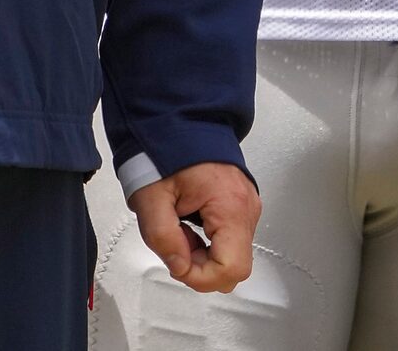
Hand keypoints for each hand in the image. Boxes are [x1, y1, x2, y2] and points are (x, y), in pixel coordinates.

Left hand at [128, 160, 258, 293]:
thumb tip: (179, 266)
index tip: (176, 262)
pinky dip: (208, 241)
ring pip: (232, 255)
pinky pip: (230, 239)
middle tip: (175, 243)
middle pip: (235, 266)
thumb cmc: (165, 152)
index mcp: (230, 205)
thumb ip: (162, 238)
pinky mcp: (240, 205)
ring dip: (203, 254)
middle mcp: (246, 208)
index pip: (231, 268)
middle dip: (201, 266)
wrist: (176, 121)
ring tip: (179, 227)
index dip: (200, 276)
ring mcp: (247, 206)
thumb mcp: (150, 197)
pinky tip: (189, 223)